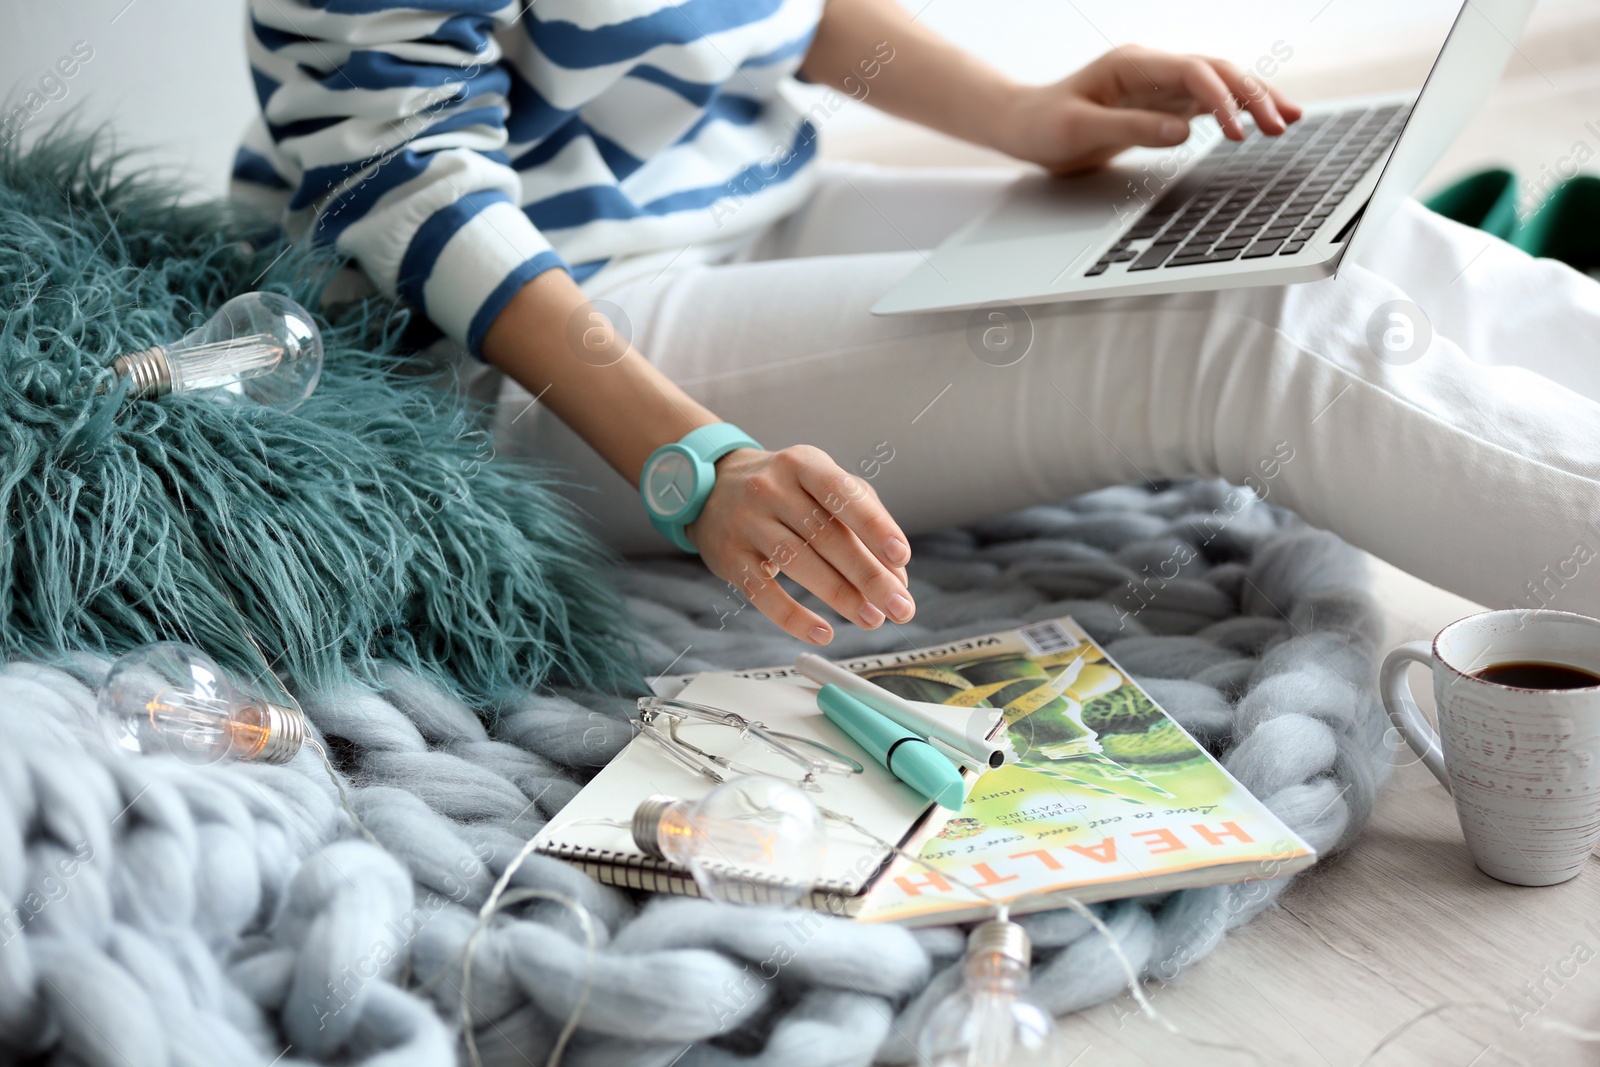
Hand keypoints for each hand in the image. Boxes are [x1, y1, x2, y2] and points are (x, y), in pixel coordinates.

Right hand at [688, 445, 914, 644]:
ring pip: (797, 564)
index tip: (902, 557)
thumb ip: (864, 523)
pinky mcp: (729, 558)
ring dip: (841, 597)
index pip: (843, 494)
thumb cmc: (787, 491)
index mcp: (804, 465)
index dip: (874, 526)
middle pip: (826, 536)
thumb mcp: (823, 487)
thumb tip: (897, 577)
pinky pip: (763, 593)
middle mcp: (772, 489)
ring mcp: (747, 522)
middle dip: (869, 576)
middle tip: (900, 608)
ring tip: (872, 619)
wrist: (712, 487)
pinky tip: (824, 633)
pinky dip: (794, 617)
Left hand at [995, 46, 1301, 174]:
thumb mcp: (1079, 130)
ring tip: (1289, 120)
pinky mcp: (1161, 105)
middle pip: (1216, 71)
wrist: (1024, 126)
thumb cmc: (1043, 125)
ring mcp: (1159, 85)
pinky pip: (1207, 103)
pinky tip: (1262, 121)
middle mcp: (1151, 69)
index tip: (1238, 132)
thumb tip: (1183, 132)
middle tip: (1283, 124)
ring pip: (1219, 84)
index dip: (1221, 99)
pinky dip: (1237, 111)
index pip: (1192, 71)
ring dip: (1254, 99)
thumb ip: (1130, 129)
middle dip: (1253, 95)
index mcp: (1131, 65)